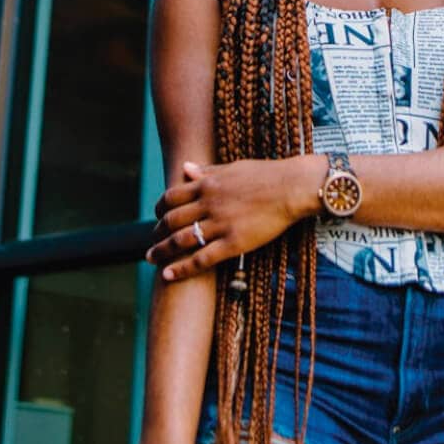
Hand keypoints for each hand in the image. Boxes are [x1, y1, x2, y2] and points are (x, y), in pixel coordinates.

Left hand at [146, 156, 320, 281]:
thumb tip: (184, 168)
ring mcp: (220, 224)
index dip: (160, 208)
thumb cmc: (267, 174)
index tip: (157, 215)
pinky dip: (182, 268)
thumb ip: (207, 171)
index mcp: (208, 184)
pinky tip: (168, 275)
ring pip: (181, 241)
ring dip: (162, 251)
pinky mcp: (233, 243)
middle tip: (152, 241)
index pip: (172, 197)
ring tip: (151, 258)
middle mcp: (209, 204)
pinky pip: (201, 259)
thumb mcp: (233, 167)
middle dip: (157, 232)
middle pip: (172, 220)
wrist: (292, 187)